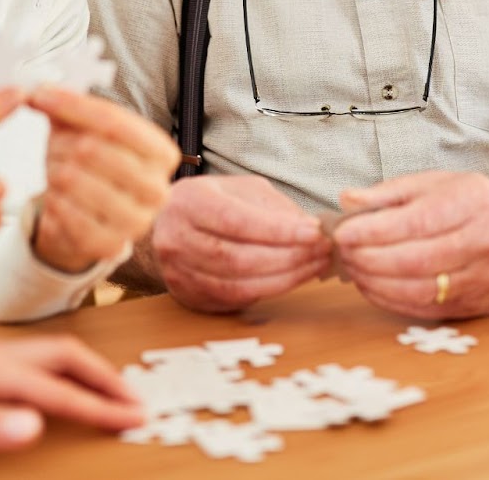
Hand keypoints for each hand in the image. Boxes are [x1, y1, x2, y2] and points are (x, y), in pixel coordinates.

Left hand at [0, 334, 143, 450]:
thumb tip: (36, 424)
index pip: (60, 388)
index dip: (101, 406)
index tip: (137, 420)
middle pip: (66, 357)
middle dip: (106, 379)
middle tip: (139, 403)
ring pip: (50, 354)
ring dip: (87, 371)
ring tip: (110, 392)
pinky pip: (32, 358)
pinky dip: (61, 369)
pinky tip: (54, 384)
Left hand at [28, 87, 180, 273]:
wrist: (90, 215)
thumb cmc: (93, 166)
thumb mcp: (86, 130)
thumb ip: (68, 107)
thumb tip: (38, 91)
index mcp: (161, 153)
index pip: (113, 121)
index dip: (73, 106)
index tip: (41, 96)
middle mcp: (158, 189)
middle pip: (92, 149)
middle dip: (61, 143)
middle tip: (53, 146)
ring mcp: (137, 221)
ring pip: (74, 180)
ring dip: (54, 171)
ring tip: (56, 171)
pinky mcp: (110, 245)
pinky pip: (66, 214)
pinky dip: (52, 201)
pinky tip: (55, 196)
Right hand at [151, 175, 331, 312]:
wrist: (166, 226)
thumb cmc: (209, 203)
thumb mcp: (239, 189)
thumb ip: (273, 207)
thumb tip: (311, 228)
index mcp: (188, 202)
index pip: (237, 221)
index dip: (279, 230)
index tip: (315, 232)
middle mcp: (177, 238)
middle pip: (238, 257)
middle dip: (288, 257)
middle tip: (322, 251)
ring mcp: (179, 272)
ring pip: (238, 284)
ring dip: (285, 278)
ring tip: (315, 266)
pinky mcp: (189, 295)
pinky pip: (235, 299)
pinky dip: (270, 290)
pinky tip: (293, 279)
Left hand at [332, 171, 488, 318]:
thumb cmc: (484, 206)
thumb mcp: (441, 183)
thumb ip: (392, 192)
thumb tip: (348, 200)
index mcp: (474, 202)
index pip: (415, 222)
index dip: (373, 231)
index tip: (343, 233)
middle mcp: (485, 241)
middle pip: (415, 259)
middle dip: (369, 259)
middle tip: (343, 253)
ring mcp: (486, 278)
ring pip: (420, 289)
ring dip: (377, 283)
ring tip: (354, 270)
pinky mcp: (481, 305)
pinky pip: (429, 309)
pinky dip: (394, 301)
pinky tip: (375, 287)